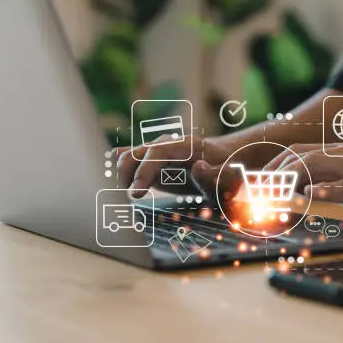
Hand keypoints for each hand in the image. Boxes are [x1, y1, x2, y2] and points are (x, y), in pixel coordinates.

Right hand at [114, 135, 230, 197]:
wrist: (223, 161)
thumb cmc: (226, 171)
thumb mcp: (228, 177)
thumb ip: (214, 174)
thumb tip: (197, 167)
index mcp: (186, 145)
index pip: (157, 152)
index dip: (143, 171)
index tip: (135, 193)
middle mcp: (167, 144)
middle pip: (136, 152)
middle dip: (126, 174)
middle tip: (129, 198)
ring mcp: (157, 151)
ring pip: (127, 156)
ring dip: (121, 175)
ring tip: (123, 196)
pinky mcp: (150, 161)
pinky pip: (128, 160)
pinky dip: (119, 171)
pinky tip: (114, 184)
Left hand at [264, 143, 342, 225]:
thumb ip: (337, 179)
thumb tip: (308, 192)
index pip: (299, 151)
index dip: (274, 164)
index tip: (257, 180)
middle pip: (298, 157)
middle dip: (271, 173)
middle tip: (253, 191)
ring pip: (312, 166)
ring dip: (286, 181)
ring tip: (268, 194)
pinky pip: (342, 187)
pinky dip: (321, 191)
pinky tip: (307, 196)